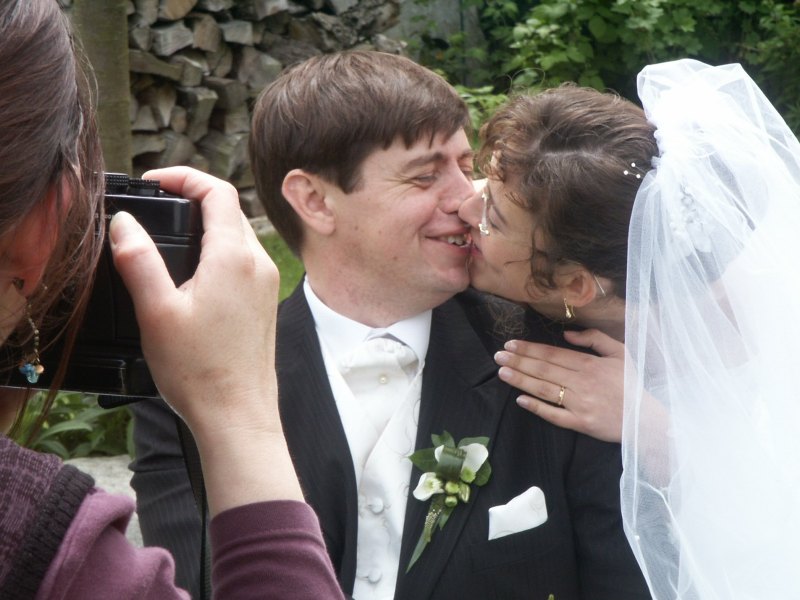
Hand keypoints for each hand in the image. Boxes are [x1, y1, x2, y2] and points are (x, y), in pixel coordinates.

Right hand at [110, 167, 300, 511]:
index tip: (154, 181)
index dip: (185, 176)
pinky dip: (220, 250)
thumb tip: (124, 222)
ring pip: (239, 234)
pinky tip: (195, 271)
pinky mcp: (265, 302)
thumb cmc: (200, 370)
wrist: (238, 415)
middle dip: (194, 197)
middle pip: (230, 209)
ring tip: (170, 234)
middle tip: (157, 204)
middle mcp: (259, 264)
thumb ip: (138, 260)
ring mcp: (266, 283)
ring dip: (208, 224)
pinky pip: (245, 260)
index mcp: (234, 257)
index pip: (217, 190)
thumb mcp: (156, 311)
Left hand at [494, 329, 623, 442]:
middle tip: (498, 356)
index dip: (530, 349)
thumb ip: (594, 339)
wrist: (648, 418)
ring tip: (502, 373)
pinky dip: (537, 408)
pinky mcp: (581, 423)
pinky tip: (520, 400)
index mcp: (590, 364)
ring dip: (521, 380)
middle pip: (544, 370)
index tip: (511, 344)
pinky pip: (555, 415)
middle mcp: (582, 382)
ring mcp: (580, 404)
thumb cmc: (632, 384)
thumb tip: (567, 334)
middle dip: (519, 362)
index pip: (553, 354)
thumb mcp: (620, 353)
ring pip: (545, 389)